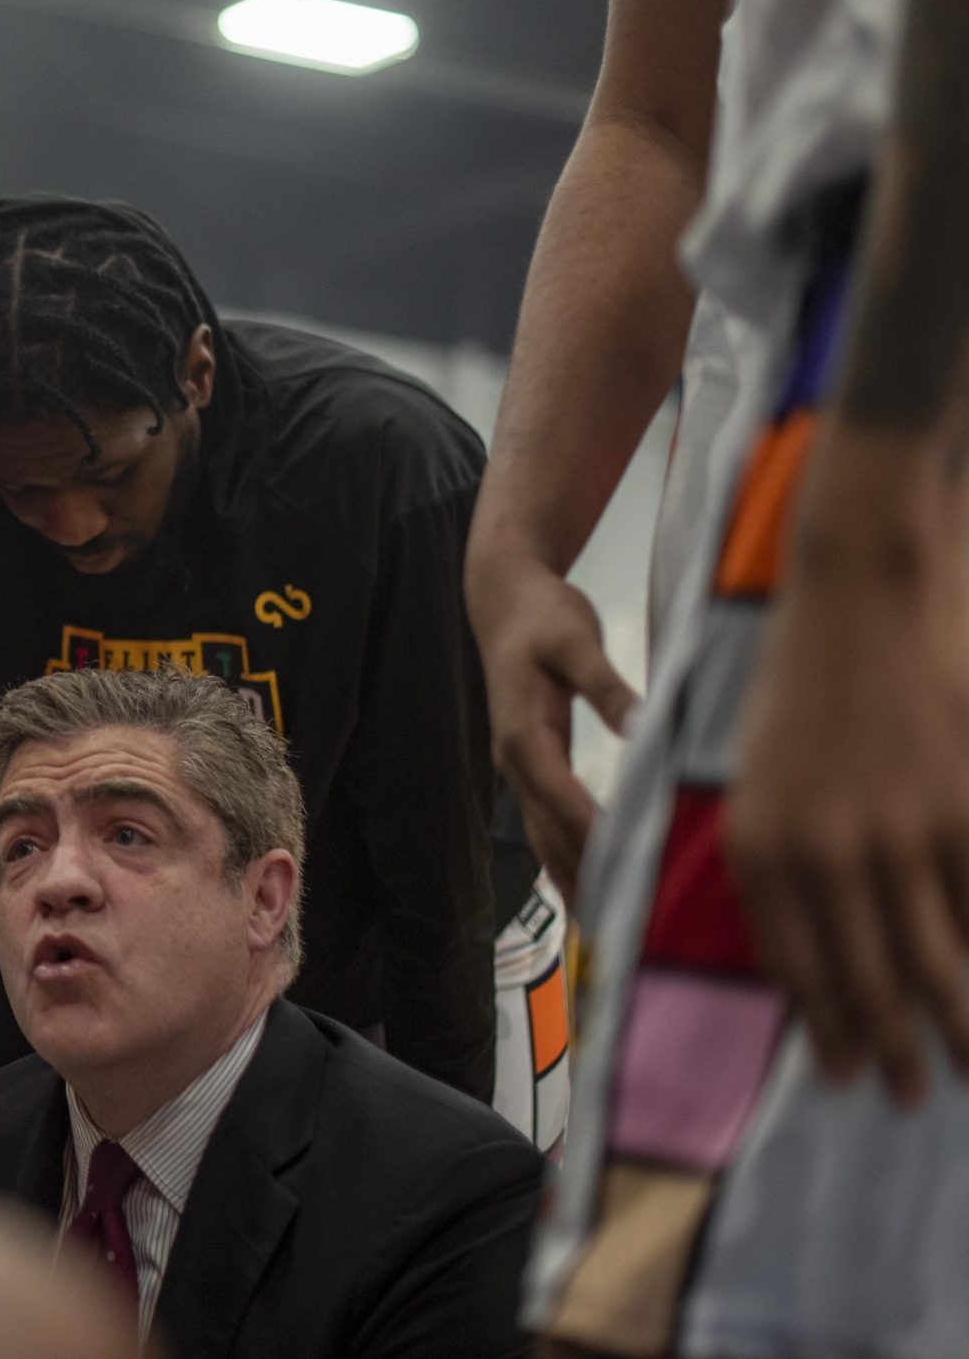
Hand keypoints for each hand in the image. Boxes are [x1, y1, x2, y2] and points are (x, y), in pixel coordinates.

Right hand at [466, 547, 636, 907]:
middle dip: (586, 875)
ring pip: (543, 838)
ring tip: (607, 926)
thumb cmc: (543, 615)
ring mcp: (519, 768)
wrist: (504, 599)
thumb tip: (641, 727)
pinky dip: (566, 858)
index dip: (595, 837)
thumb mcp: (576, 640)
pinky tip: (588, 883)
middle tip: (628, 923)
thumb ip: (607, 686)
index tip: (631, 870)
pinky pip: (546, 824)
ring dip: (572, 879)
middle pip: (550, 833)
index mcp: (523, 735)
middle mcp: (515, 761)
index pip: (562, 800)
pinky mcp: (531, 765)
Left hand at [727, 483, 968, 1104]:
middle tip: (908, 1099)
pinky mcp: (958, 809)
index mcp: (760, 847)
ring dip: (955, 1025)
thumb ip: (777, 867)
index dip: (826, 1029)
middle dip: (892, 1050)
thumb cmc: (794, 694)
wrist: (853, 602)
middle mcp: (824, 852)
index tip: (843, 1073)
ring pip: (935, 956)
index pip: (797, 968)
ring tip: (965, 1070)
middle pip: (869, 980)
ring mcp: (900, 833)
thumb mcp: (754, 784)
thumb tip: (808, 959)